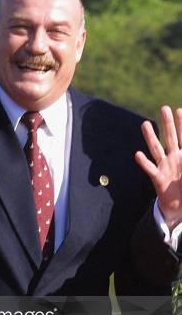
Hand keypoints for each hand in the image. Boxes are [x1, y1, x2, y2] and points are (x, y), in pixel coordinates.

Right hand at [135, 106, 181, 230]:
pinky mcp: (157, 178)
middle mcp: (173, 158)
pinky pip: (149, 169)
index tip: (179, 110)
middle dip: (168, 123)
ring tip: (145, 123)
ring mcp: (164, 167)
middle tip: (164, 108)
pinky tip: (137, 154)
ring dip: (150, 136)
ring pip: (156, 149)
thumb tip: (175, 151)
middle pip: (170, 137)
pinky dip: (143, 162)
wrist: (179, 206)